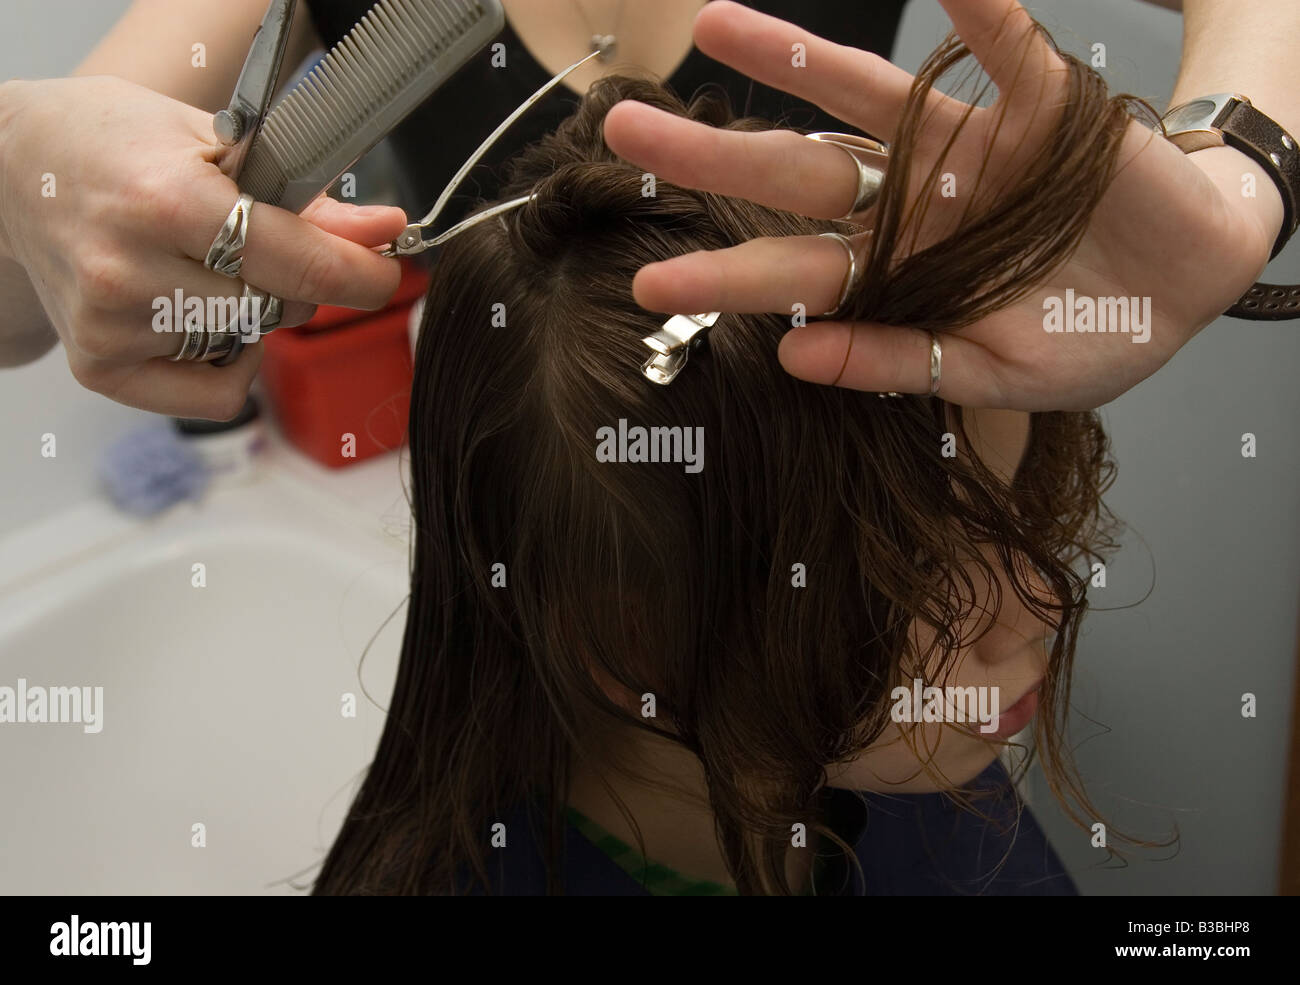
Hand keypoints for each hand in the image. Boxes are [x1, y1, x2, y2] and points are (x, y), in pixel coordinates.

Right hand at [0, 75, 407, 418]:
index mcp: (163, 201)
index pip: (295, 259)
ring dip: (258, 313)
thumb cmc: (115, 144)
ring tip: (208, 265)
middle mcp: (130, 270)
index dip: (357, 272)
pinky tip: (199, 314)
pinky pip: (219, 393)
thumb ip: (305, 199)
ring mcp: (112, 326)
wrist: (10, 170)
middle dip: (297, 279)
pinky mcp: (101, 367)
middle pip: (280, 306)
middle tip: (260, 243)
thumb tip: (384, 232)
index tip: (384, 271)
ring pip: (252, 344)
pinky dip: (233, 363)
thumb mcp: (214, 145)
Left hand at [602, 0, 1280, 410]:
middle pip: (795, 174)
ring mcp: (964, 149)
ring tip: (713, 24)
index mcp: (895, 276)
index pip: (792, 274)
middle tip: (624, 128)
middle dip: (715, 154)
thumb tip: (792, 356)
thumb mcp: (989, 375)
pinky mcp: (1036, 106)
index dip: (724, 275)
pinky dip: (978, 14)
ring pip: (863, 97)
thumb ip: (895, 365)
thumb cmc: (1088, 337)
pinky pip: (1003, 51)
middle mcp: (909, 204)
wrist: (1187, 287)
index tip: (651, 280)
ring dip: (792, 59)